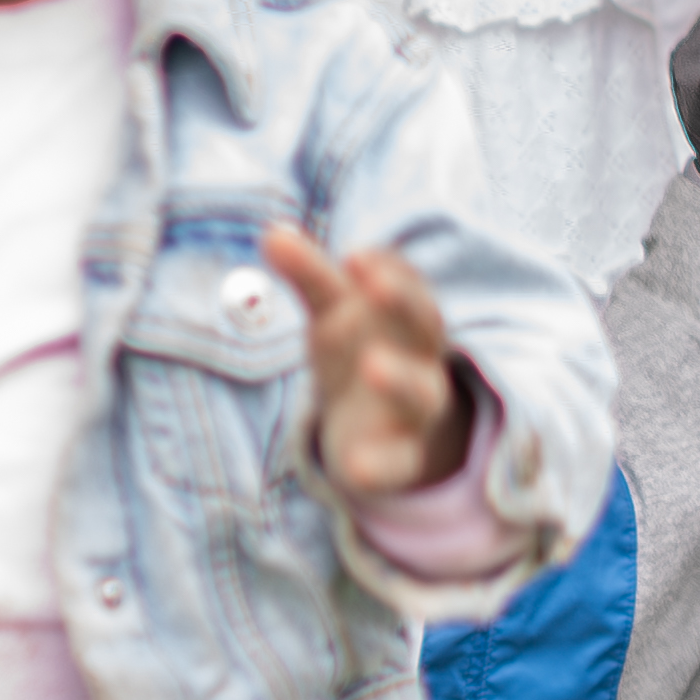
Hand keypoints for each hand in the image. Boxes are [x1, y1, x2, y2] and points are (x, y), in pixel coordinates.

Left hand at [264, 224, 469, 497]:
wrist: (378, 429)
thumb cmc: (356, 351)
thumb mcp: (333, 313)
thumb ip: (308, 274)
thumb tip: (272, 232)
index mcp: (406, 316)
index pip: (408, 283)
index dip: (387, 268)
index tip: (354, 255)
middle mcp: (421, 357)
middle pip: (427, 325)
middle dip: (404, 302)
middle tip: (374, 283)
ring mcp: (413, 409)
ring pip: (422, 393)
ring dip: (400, 377)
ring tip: (371, 364)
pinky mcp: (398, 457)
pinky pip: (397, 464)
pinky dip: (379, 467)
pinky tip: (354, 467)